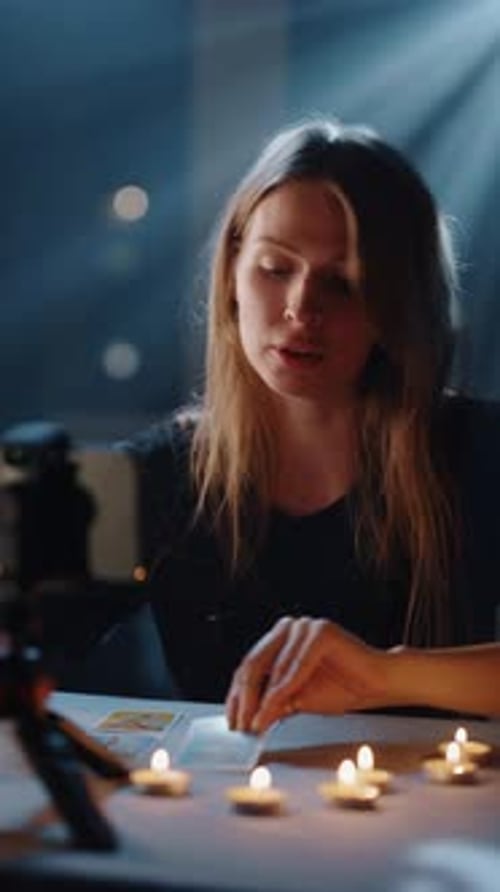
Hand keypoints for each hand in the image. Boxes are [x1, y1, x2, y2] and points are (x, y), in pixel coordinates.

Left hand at [225, 616, 386, 732]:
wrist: (376, 684)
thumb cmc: (341, 687)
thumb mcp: (297, 699)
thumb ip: (274, 703)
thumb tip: (249, 721)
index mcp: (280, 638)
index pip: (250, 666)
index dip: (237, 695)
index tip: (232, 720)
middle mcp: (289, 627)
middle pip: (255, 664)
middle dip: (245, 699)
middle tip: (240, 725)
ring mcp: (304, 626)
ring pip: (272, 668)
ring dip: (261, 699)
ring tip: (255, 722)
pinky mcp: (320, 632)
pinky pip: (295, 667)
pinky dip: (282, 691)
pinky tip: (274, 708)